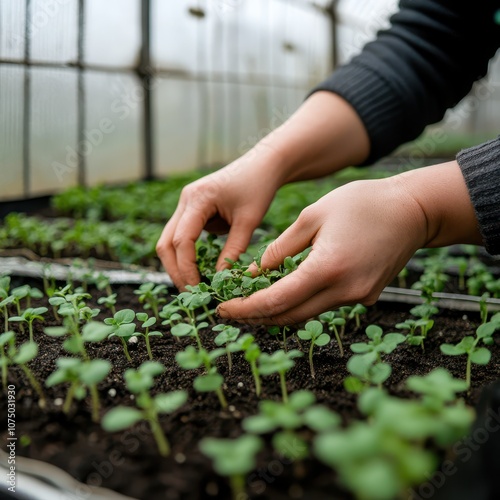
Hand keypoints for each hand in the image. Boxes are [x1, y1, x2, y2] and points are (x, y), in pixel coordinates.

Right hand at [156, 148, 282, 289]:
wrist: (262, 165)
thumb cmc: (258, 188)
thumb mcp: (249, 222)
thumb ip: (233, 250)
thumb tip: (220, 279)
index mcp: (198, 198)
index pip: (182, 240)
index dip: (186, 268)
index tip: (197, 288)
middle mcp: (185, 200)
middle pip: (166, 242)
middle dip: (176, 270)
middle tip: (191, 293)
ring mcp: (185, 204)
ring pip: (169, 241)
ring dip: (178, 264)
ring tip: (193, 285)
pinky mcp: (191, 210)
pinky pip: (181, 236)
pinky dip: (186, 255)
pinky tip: (198, 270)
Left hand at [216, 173, 430, 324]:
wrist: (412, 211)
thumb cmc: (361, 204)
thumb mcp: (313, 217)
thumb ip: (281, 250)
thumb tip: (254, 274)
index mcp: (327, 269)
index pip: (276, 301)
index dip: (245, 309)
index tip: (222, 309)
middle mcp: (344, 292)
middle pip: (289, 316)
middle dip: (255, 317)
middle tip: (229, 311)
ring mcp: (358, 298)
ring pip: (306, 314)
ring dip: (276, 313)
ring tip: (249, 306)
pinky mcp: (366, 297)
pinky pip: (325, 306)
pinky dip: (300, 304)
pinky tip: (284, 294)